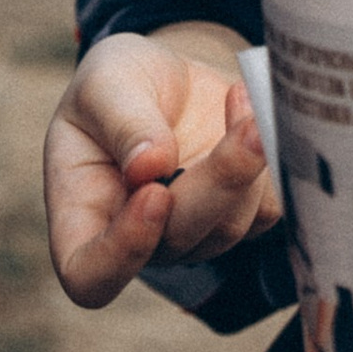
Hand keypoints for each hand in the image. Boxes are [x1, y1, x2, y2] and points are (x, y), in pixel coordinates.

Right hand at [44, 26, 278, 304]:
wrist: (168, 76)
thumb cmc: (119, 83)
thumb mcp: (103, 83)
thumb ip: (122, 123)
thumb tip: (150, 167)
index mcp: (81, 217)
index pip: (90, 274)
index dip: (122, 252)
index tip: (153, 194)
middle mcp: (138, 240)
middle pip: (178, 242)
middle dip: (217, 183)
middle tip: (246, 126)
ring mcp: (192, 234)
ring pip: (229, 226)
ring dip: (247, 164)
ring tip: (241, 97)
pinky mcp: (239, 215)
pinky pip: (267, 209)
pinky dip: (271, 162)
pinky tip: (253, 109)